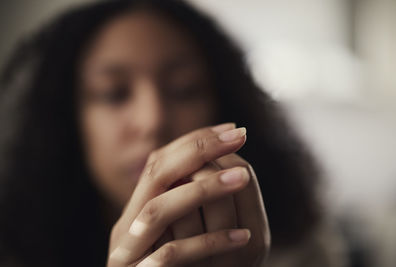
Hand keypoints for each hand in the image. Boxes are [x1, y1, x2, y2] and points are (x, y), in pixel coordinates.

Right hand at [107, 123, 269, 265]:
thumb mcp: (177, 232)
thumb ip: (184, 202)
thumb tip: (218, 162)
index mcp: (137, 210)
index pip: (160, 160)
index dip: (195, 140)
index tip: (232, 129)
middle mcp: (127, 227)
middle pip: (156, 172)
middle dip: (200, 149)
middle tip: (240, 135)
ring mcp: (130, 254)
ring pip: (159, 210)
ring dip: (203, 190)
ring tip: (243, 178)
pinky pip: (171, 256)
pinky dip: (209, 243)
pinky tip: (243, 238)